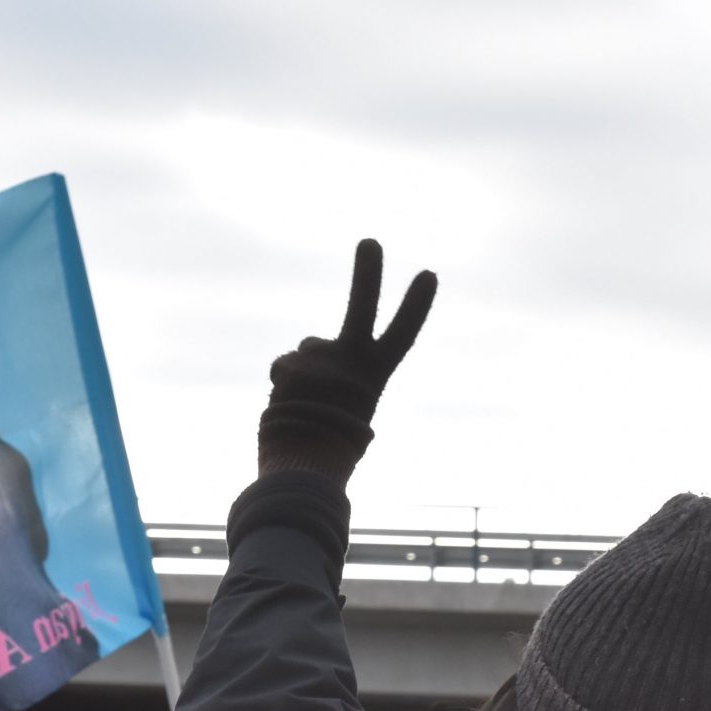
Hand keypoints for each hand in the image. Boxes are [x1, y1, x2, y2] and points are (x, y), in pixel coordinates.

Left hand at [257, 239, 437, 483]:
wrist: (303, 468)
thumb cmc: (332, 447)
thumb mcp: (350, 409)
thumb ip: (340, 373)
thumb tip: (309, 346)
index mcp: (376, 375)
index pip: (402, 335)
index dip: (415, 305)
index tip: (428, 274)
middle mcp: (352, 360)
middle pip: (362, 307)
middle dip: (368, 274)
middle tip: (370, 243)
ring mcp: (322, 359)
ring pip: (308, 351)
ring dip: (304, 372)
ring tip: (306, 408)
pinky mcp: (291, 363)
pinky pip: (282, 367)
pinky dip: (282, 385)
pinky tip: (288, 408)